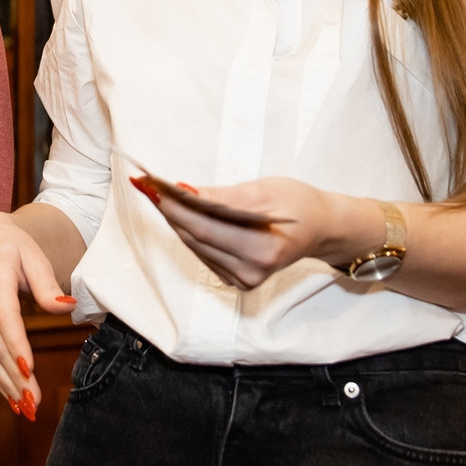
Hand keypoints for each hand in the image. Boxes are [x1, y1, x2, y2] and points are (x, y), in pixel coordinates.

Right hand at [0, 212, 75, 419]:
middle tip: (34, 402)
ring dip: (6, 383)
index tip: (28, 369)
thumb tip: (67, 308)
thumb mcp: (34, 257)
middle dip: (14, 376)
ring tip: (25, 407)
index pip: (4, 317)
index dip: (16, 345)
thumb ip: (49, 285)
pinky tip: (12, 397)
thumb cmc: (14, 246)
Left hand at [137, 175, 367, 292]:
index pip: (203, 225)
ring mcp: (244, 279)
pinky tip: (179, 212)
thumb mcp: (264, 190)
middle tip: (145, 184)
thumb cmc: (298, 203)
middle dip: (168, 209)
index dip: (173, 205)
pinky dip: (190, 232)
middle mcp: (251, 270)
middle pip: (195, 237)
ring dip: (175, 219)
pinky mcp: (239, 281)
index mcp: (261, 248)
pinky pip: (204, 253)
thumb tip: (184, 192)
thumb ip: (222, 196)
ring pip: (196, 246)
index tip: (149, 184)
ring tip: (156, 193)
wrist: (321, 228)